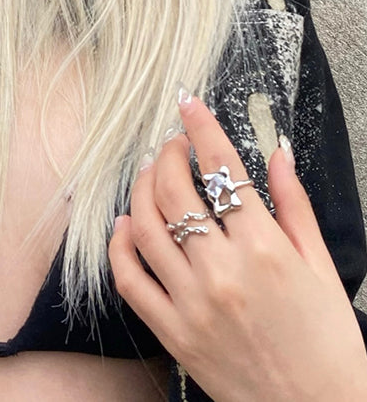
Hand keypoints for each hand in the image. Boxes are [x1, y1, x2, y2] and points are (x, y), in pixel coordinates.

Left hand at [108, 93, 366, 401]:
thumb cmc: (327, 343)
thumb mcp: (321, 268)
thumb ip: (294, 206)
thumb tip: (277, 151)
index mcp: (265, 249)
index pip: (221, 168)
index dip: (200, 127)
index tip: (187, 103)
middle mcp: (223, 271)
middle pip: (174, 190)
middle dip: (167, 155)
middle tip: (171, 145)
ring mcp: (192, 304)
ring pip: (145, 227)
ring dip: (141, 190)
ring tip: (150, 175)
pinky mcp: (172, 333)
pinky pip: (129, 280)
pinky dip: (120, 245)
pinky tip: (126, 225)